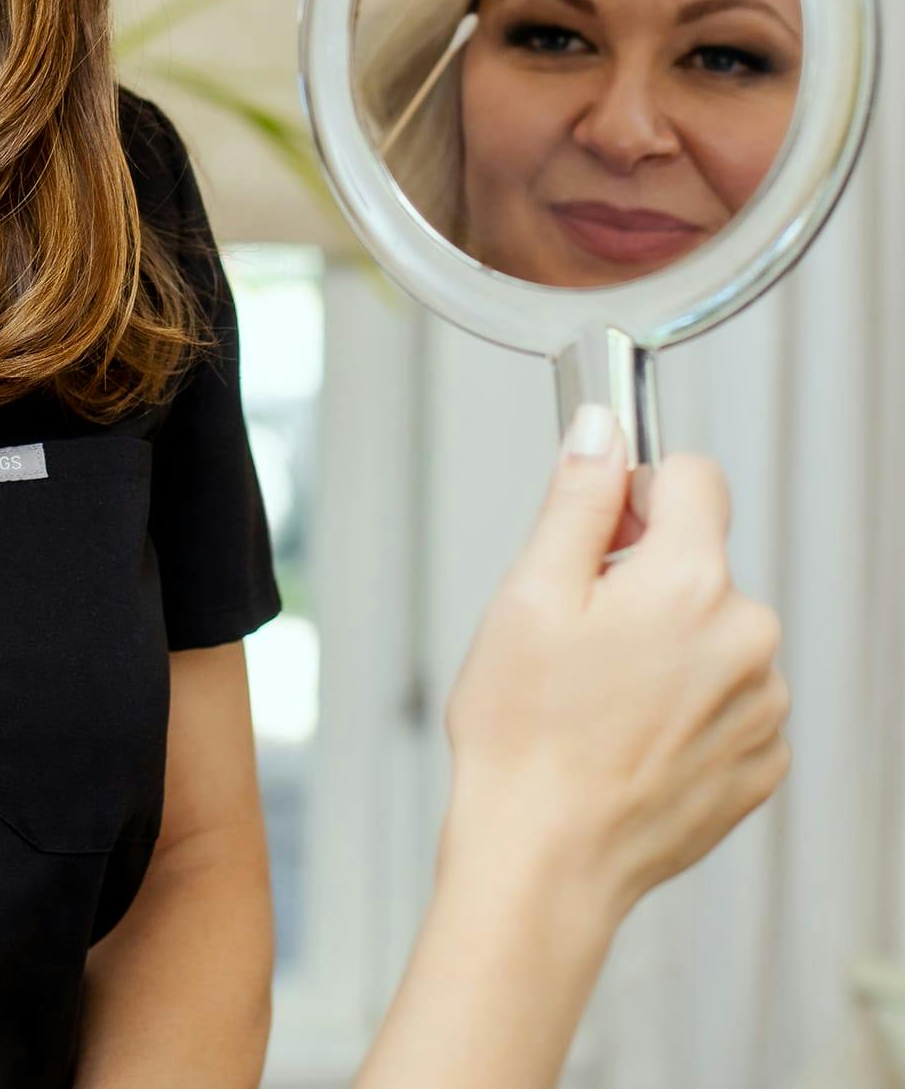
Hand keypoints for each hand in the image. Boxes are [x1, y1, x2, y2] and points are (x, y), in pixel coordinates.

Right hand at [439, 406, 789, 933]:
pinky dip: (682, 702)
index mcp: (692, 583)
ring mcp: (763, 706)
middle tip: (574, 631)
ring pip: (712, 630)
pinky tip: (625, 732)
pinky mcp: (760, 762)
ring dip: (664, 642)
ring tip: (596, 694)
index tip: (597, 528)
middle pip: (699, 559)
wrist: (546, 859)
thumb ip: (577, 499)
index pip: (694, 477)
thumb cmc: (525, 735)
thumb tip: (601, 429)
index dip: (634, 491)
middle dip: (640, 575)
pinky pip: (726, 696)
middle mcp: (749, 639)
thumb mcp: (530, 592)